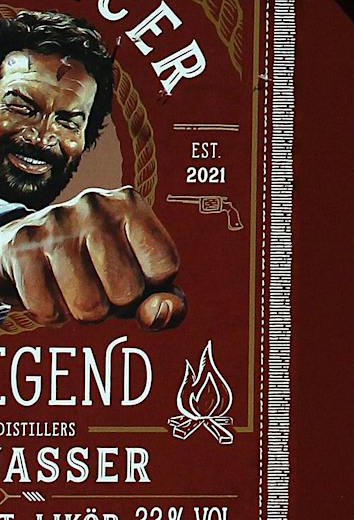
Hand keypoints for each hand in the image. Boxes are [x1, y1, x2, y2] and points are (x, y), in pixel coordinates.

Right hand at [0, 186, 185, 328]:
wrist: (24, 248)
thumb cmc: (95, 263)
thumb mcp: (138, 272)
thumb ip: (166, 299)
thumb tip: (160, 314)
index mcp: (131, 204)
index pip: (165, 267)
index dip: (151, 287)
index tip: (134, 273)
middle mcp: (96, 207)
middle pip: (128, 292)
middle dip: (115, 303)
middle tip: (99, 283)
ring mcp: (56, 225)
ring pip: (89, 306)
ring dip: (84, 312)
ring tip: (76, 285)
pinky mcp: (21, 248)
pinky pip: (49, 311)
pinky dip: (53, 314)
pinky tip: (50, 288)